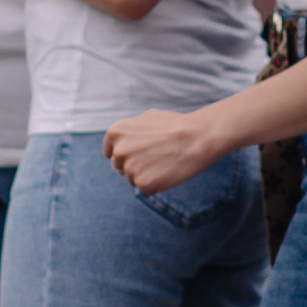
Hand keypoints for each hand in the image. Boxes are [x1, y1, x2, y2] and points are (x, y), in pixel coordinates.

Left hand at [102, 108, 226, 194]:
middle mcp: (119, 151)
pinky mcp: (142, 184)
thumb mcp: (146, 118)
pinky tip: (168, 171)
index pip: (110, 153)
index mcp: (116, 132)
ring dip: (145, 174)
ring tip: (165, 162)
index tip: (138, 154)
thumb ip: (129, 132)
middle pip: (119, 166)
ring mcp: (129, 168)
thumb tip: (121, 144)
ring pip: (132, 179)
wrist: (197, 137)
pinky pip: (145, 188)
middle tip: (156, 158)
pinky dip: (156, 184)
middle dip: (134, 164)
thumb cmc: (176, 125)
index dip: (125, 154)